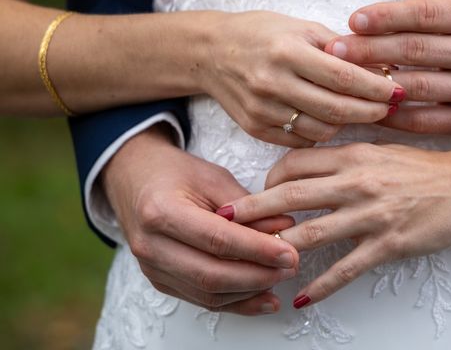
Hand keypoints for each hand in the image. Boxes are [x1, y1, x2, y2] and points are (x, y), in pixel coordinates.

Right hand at [101, 125, 299, 315]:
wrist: (135, 179)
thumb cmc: (174, 173)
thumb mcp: (212, 177)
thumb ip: (248, 206)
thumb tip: (284, 228)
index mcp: (161, 211)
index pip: (217, 239)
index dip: (257, 249)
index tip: (289, 252)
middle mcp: (151, 245)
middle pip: (211, 274)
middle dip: (258, 275)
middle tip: (290, 266)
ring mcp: (152, 268)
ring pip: (208, 294)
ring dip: (250, 291)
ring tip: (281, 278)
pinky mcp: (160, 280)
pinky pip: (202, 300)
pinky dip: (236, 302)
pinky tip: (263, 297)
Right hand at [191, 10, 403, 146]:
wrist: (211, 53)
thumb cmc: (260, 34)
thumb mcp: (300, 27)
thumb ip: (339, 48)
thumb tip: (381, 66)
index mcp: (287, 51)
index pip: (345, 77)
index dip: (377, 88)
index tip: (399, 91)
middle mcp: (273, 83)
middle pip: (336, 109)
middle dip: (371, 111)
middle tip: (390, 107)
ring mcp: (262, 110)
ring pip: (321, 130)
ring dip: (347, 123)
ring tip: (359, 110)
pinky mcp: (255, 129)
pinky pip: (300, 140)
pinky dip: (321, 132)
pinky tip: (329, 119)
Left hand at [218, 141, 450, 306]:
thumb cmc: (426, 166)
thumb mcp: (382, 149)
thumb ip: (346, 154)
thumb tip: (311, 164)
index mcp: (353, 154)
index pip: (296, 162)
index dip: (270, 177)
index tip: (258, 193)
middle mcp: (356, 181)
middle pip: (291, 194)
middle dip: (252, 209)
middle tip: (222, 221)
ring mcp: (371, 213)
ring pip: (311, 232)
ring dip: (276, 248)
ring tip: (248, 263)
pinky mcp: (389, 243)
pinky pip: (347, 267)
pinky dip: (322, 286)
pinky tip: (303, 298)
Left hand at [324, 0, 450, 133]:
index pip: (427, 14)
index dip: (388, 16)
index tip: (354, 19)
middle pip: (417, 50)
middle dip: (371, 50)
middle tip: (336, 50)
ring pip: (420, 87)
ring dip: (379, 84)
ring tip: (345, 79)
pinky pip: (431, 122)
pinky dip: (398, 119)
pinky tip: (371, 109)